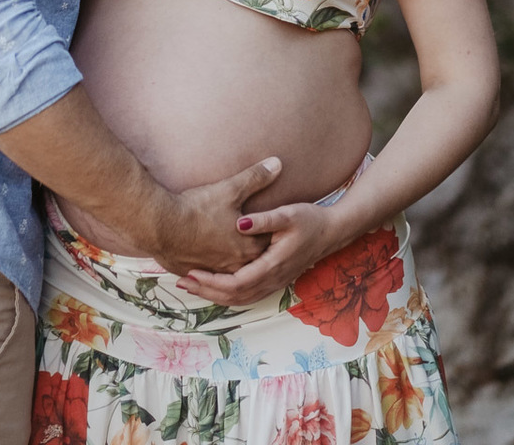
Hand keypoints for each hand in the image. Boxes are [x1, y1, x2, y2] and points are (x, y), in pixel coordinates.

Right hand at [152, 157, 281, 276]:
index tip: (273, 225)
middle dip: (253, 248)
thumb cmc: (198, 208)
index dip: (271, 232)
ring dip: (232, 261)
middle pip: (252, 260)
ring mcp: (214, 272)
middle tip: (253, 237)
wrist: (161, 225)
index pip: (269, 242)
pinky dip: (211, 267)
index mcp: (248, 247)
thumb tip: (278, 163)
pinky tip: (207, 258)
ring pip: (230, 270)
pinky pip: (208, 275)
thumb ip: (256, 177)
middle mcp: (235, 265)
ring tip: (230, 248)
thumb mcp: (230, 189)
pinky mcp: (194, 273)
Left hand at [174, 199, 343, 304]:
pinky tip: (214, 286)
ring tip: (191, 286)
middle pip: (234, 296)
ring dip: (215, 295)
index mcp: (273, 265)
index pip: (236, 283)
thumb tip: (241, 222)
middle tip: (182, 283)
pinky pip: (247, 295)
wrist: (331, 233)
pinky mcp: (274, 280)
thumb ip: (264, 219)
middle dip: (207, 291)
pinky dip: (228, 294)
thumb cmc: (309, 220)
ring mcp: (274, 283)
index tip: (192, 273)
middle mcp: (273, 280)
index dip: (212, 281)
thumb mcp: (288, 214)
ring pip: (240, 299)